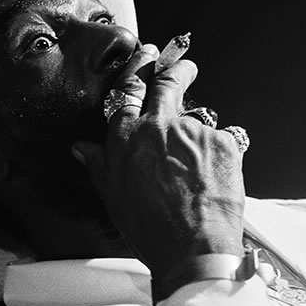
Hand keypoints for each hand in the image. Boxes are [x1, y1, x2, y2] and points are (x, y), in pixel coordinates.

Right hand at [71, 44, 246, 283]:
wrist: (193, 248)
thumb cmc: (152, 229)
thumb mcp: (115, 198)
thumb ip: (100, 164)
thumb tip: (82, 148)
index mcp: (126, 137)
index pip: (129, 90)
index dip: (138, 70)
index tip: (147, 58)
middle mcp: (159, 126)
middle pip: (168, 84)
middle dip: (178, 70)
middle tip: (185, 66)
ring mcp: (194, 131)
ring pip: (198, 124)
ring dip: (198, 141)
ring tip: (199, 175)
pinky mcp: (224, 141)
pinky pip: (223, 140)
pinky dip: (220, 156)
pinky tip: (214, 181)